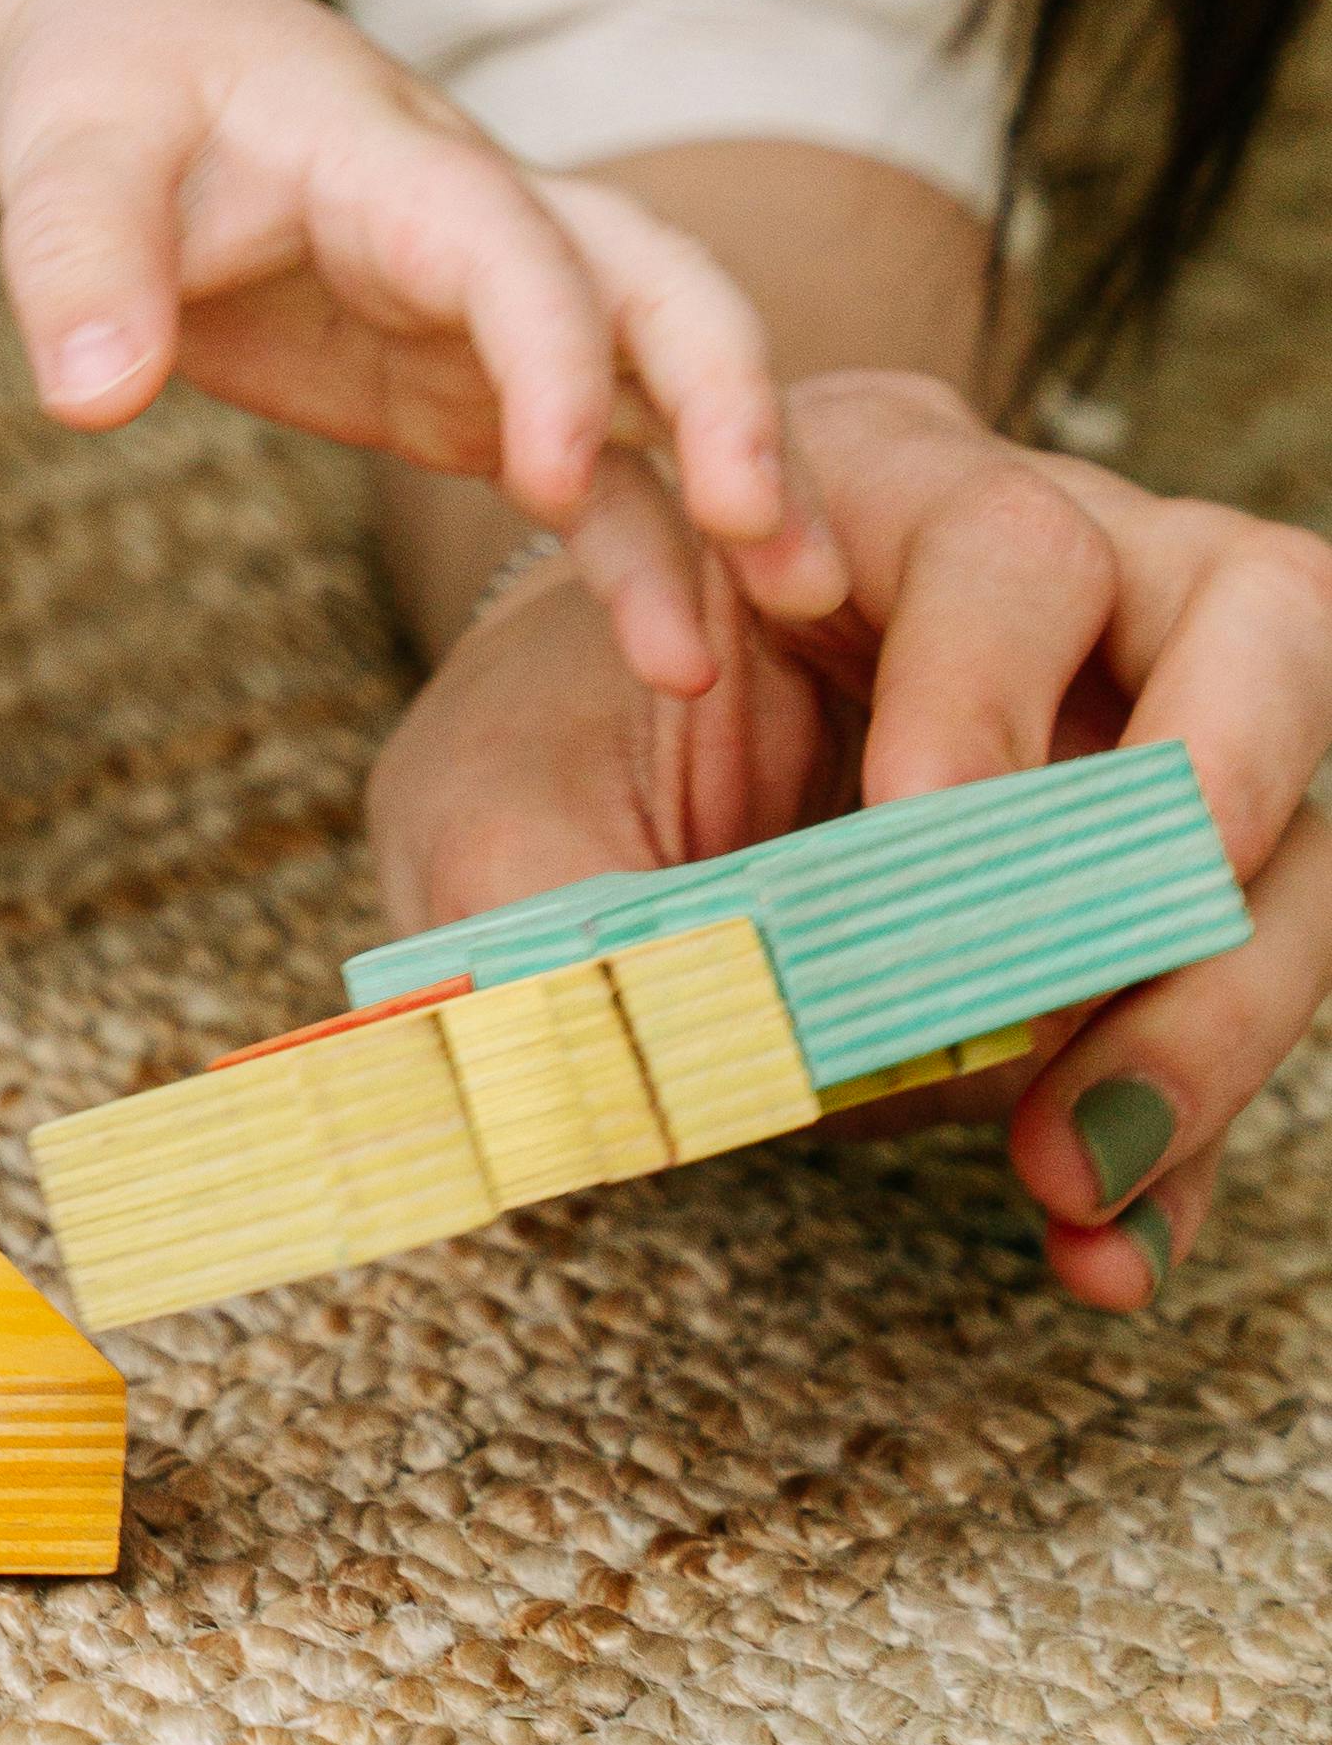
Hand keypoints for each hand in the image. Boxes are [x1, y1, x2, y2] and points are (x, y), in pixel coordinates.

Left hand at [0, 0, 839, 683]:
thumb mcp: (66, 151)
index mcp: (395, 162)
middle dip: (728, 393)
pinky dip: (649, 551)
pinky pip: (602, 473)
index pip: (508, 245)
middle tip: (766, 529)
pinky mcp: (486, 390)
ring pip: (667, 382)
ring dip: (741, 480)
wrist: (153, 62)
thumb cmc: (116, 92)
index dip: (547, 351)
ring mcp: (504, 312)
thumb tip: (89, 399)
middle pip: (659, 284)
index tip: (549, 479)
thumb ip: (79, 263)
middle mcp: (488, 226)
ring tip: (795, 606)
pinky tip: (683, 658)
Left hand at [368, 368, 1331, 1312]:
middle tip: (1059, 1004)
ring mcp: (1153, 721)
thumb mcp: (494, 814)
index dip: (988, 688)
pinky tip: (1094, 1252)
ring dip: (1212, 1013)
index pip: (1006, 537)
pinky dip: (1183, 1144)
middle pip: (1257, 622)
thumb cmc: (545, 756)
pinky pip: (1237, 995)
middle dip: (1195, 821)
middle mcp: (1068, 573)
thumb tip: (652, 1053)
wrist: (578, 809)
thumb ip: (562, 915)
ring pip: (1299, 824)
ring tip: (1062, 1173)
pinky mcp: (1172, 892)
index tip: (914, 836)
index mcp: (879, 492)